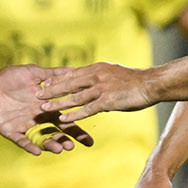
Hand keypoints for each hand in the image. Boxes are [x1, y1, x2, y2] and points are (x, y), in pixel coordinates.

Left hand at [0, 64, 92, 155]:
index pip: (66, 119)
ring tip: (59, 148)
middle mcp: (38, 118)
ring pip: (42, 139)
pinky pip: (22, 141)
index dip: (78, 129)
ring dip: (51, 144)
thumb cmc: (9, 77)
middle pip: (57, 132)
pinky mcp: (11, 131)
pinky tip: (37, 151)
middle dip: (66, 140)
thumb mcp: (33, 73)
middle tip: (74, 147)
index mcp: (46, 106)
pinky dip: (30, 146)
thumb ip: (53, 75)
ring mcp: (25, 126)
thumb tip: (74, 69)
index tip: (90, 140)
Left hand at [39, 63, 155, 120]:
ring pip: (75, 97)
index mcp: (97, 68)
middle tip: (36, 96)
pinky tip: (63, 120)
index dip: (57, 79)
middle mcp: (96, 76)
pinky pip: (87, 109)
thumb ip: (101, 79)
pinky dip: (74, 114)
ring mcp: (101, 88)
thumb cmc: (135, 80)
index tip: (43, 83)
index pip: (72, 74)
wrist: (152, 83)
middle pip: (68, 83)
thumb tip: (94, 88)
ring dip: (57, 103)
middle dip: (51, 90)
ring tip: (43, 109)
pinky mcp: (108, 101)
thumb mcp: (115, 74)